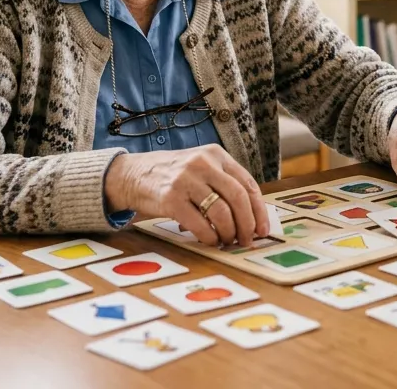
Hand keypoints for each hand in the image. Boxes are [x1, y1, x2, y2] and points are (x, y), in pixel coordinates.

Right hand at [104, 144, 268, 247]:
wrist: (133, 174)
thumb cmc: (173, 175)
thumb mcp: (200, 167)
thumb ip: (223, 183)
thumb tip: (249, 217)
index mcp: (216, 154)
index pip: (248, 183)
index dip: (259, 210)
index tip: (262, 230)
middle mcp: (203, 163)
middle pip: (238, 197)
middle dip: (247, 224)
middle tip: (247, 240)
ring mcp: (186, 180)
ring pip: (221, 212)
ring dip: (228, 232)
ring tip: (227, 241)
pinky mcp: (171, 198)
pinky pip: (199, 223)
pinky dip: (209, 237)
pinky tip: (210, 241)